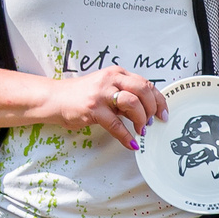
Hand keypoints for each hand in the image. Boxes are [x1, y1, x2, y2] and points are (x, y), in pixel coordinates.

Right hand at [42, 67, 165, 149]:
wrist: (54, 99)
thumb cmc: (82, 96)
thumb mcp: (106, 90)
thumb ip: (124, 97)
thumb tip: (146, 112)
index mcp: (117, 74)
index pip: (146, 83)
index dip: (159, 99)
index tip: (163, 113)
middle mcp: (111, 79)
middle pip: (143, 90)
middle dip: (153, 109)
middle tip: (154, 123)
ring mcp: (101, 93)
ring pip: (133, 103)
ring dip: (141, 120)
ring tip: (140, 130)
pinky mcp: (93, 109)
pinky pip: (116, 124)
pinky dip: (126, 136)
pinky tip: (131, 143)